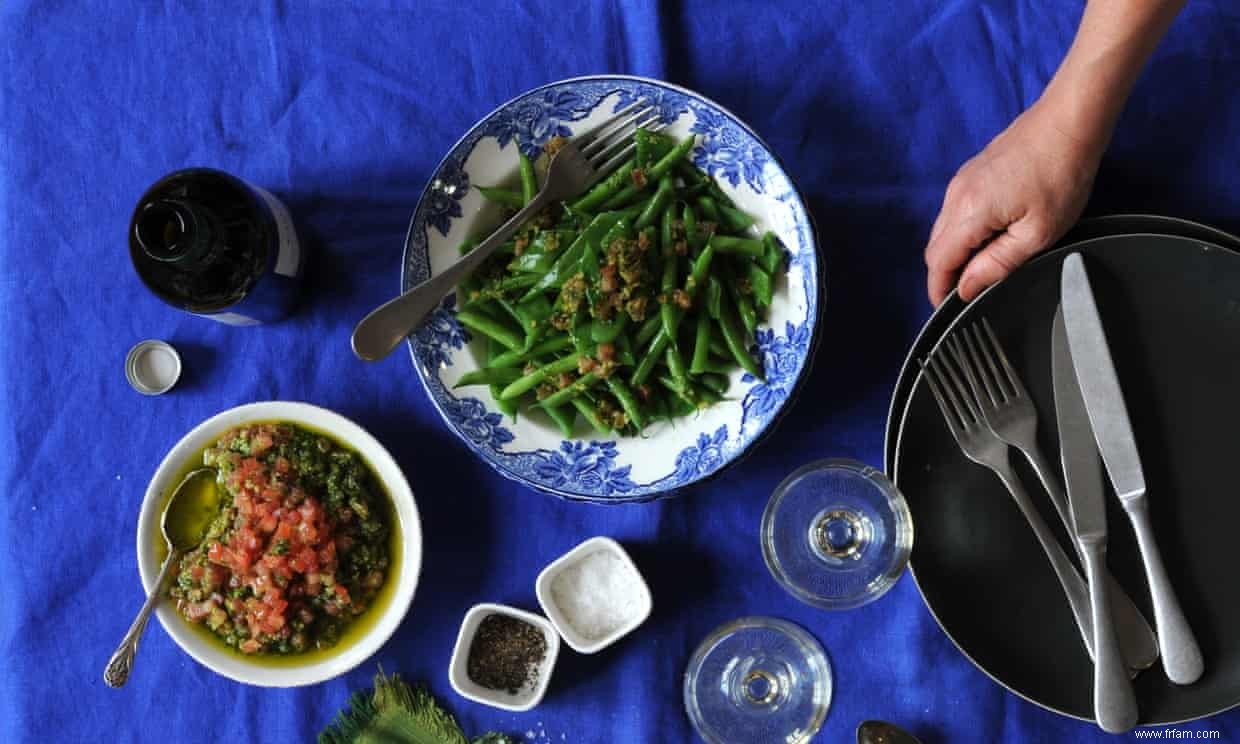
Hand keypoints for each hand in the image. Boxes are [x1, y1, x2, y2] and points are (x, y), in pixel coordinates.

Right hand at [924, 99, 1104, 304]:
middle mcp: (956, 196)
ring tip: (982, 266)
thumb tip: (967, 288)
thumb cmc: (1061, 173)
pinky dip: (963, 232)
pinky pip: (955, 212)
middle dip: (946, 274)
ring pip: (944, 230)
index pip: (938, 263)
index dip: (939, 290)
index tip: (946, 308)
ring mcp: (961, 182)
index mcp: (969, 213)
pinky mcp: (971, 174)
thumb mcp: (1038, 233)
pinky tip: (989, 236)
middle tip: (969, 292)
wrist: (1068, 122)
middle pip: (936, 248)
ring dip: (955, 252)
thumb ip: (997, 264)